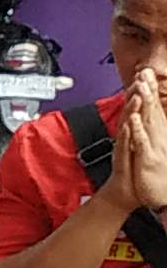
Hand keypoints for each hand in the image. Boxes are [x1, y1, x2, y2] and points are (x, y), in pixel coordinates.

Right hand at [111, 69, 166, 216]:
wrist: (123, 193)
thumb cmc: (133, 171)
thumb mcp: (140, 147)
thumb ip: (141, 130)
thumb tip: (145, 115)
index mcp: (133, 133)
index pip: (138, 108)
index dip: (141, 90)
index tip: (145, 74)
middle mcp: (127, 137)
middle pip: (131, 111)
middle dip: (135, 93)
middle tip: (139, 76)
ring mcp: (123, 147)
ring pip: (127, 124)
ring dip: (131, 110)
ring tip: (136, 95)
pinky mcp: (121, 158)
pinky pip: (124, 144)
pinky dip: (126, 134)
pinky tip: (128, 124)